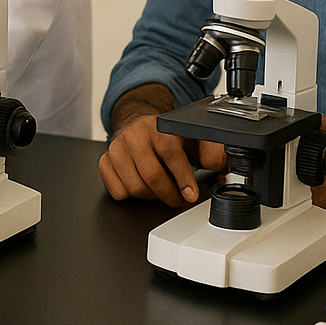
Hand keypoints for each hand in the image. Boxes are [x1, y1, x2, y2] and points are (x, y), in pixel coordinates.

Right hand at [99, 111, 226, 207]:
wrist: (136, 125)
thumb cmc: (164, 137)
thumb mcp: (189, 137)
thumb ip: (208, 148)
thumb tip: (220, 162)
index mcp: (157, 127)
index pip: (170, 154)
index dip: (182, 179)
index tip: (190, 195)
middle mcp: (134, 136)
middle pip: (151, 175)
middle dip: (169, 194)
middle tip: (178, 199)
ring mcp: (116, 149)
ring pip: (134, 187)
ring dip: (151, 196)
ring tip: (160, 191)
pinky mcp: (105, 161)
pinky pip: (117, 190)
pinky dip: (130, 195)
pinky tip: (141, 186)